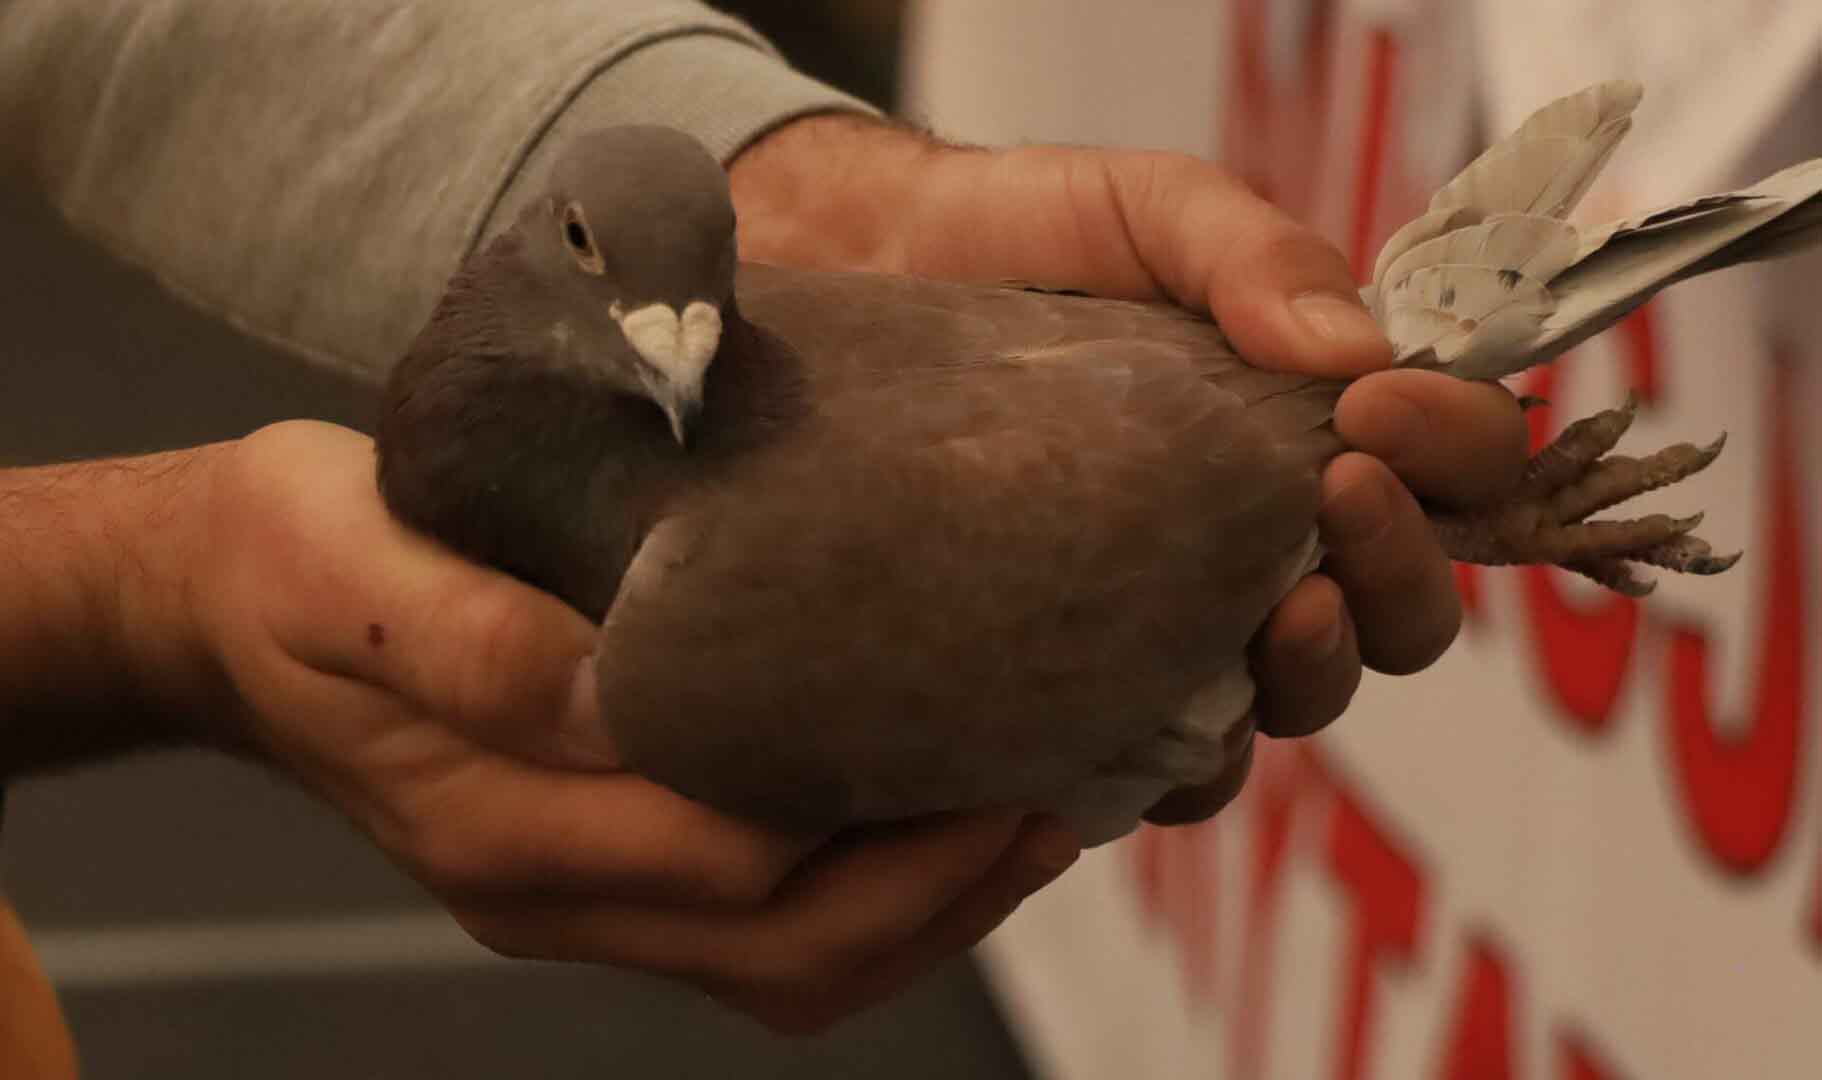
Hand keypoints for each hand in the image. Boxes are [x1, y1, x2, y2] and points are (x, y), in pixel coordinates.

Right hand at [128, 422, 1077, 1034]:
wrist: (217, 613)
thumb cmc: (288, 565)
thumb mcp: (345, 562)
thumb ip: (478, 639)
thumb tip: (629, 690)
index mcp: (496, 818)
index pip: (730, 863)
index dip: (880, 827)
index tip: (998, 745)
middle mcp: (548, 888)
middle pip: (786, 951)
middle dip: (940, 891)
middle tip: (1058, 795)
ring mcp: (575, 898)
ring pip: (785, 969)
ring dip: (924, 913)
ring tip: (1030, 815)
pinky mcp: (595, 872)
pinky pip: (757, 938)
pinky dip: (868, 902)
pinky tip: (933, 820)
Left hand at [732, 116, 1527, 822]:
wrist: (874, 271)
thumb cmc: (1025, 237)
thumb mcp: (1152, 211)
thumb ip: (1256, 258)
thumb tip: (1357, 353)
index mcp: (1318, 425)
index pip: (1454, 471)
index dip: (1455, 450)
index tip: (1380, 406)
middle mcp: (1271, 538)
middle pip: (1401, 614)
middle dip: (1397, 571)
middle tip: (1336, 495)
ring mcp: (1183, 616)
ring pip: (1300, 701)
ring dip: (1313, 670)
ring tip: (1275, 612)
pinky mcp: (1088, 676)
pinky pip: (1167, 762)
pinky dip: (1184, 756)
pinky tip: (1142, 703)